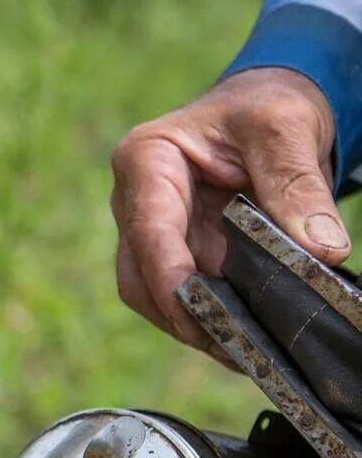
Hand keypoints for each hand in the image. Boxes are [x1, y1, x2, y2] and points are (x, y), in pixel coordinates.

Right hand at [110, 67, 344, 345]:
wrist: (268, 109)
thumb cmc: (266, 106)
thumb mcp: (286, 129)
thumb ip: (298, 185)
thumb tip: (321, 250)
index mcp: (145, 160)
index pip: (148, 229)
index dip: (170, 277)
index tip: (202, 312)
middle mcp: (135, 202)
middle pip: (138, 276)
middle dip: (180, 315)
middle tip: (233, 346)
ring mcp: (152, 232)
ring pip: (154, 296)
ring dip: (194, 325)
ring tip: (246, 352)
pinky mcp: (177, 254)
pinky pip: (184, 297)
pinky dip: (211, 320)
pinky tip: (247, 339)